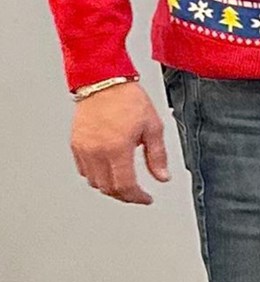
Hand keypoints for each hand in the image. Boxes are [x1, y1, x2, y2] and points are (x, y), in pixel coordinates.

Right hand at [70, 85, 167, 203]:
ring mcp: (83, 149)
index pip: (125, 186)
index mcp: (117, 148)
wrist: (104, 82)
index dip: (137, 197)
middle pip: (108, 188)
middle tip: (137, 194)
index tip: (146, 198)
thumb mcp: (153, 127)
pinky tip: (108, 171)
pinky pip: (83, 170)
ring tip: (124, 183)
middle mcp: (97, 151)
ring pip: (94, 182)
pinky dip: (96, 176)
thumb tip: (162, 177)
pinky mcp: (75, 144)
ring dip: (110, 187)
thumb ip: (157, 156)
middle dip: (124, 195)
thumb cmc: (128, 100)